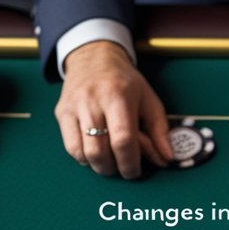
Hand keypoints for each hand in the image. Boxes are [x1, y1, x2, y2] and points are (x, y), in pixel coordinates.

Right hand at [55, 41, 171, 179]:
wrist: (93, 58)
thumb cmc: (125, 82)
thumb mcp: (149, 100)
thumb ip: (159, 130)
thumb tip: (166, 158)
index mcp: (118, 95)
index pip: (123, 139)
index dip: (130, 163)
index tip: (136, 171)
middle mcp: (92, 100)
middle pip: (100, 151)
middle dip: (115, 169)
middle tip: (123, 168)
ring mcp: (74, 107)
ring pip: (84, 153)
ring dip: (100, 166)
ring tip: (110, 162)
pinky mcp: (62, 113)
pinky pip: (70, 148)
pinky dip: (84, 158)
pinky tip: (95, 153)